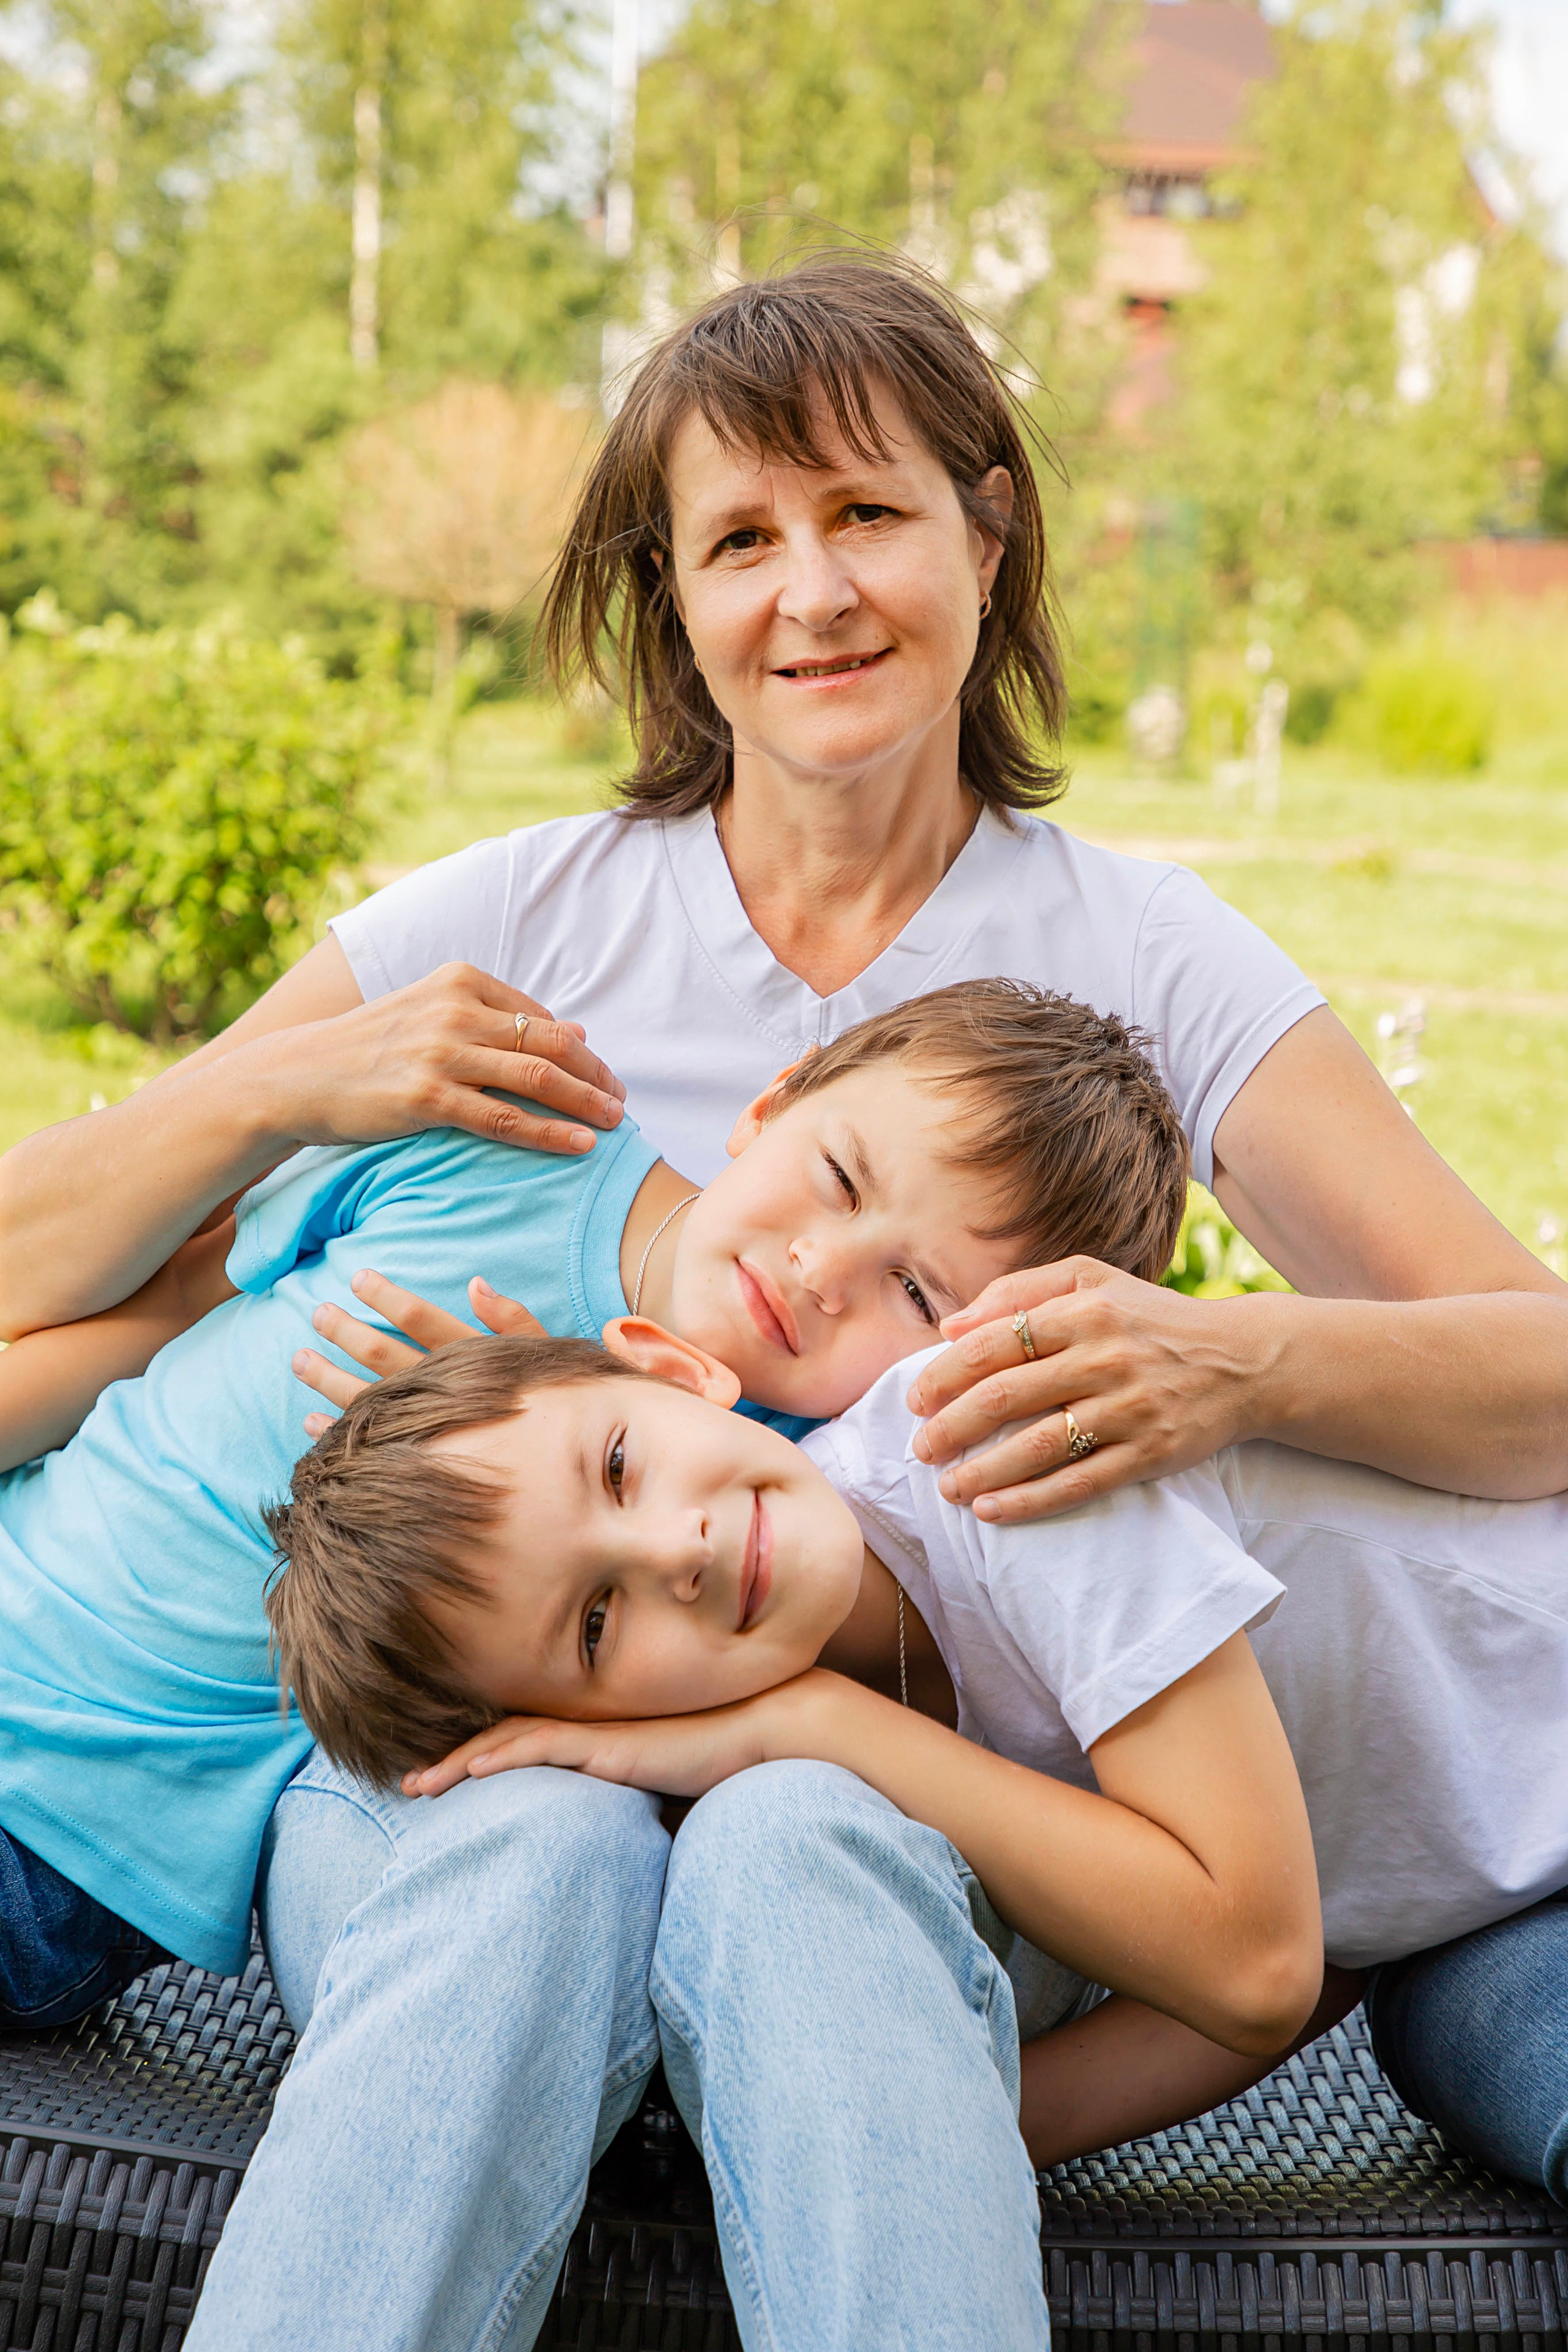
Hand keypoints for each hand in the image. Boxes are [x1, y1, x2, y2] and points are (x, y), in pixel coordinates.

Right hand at [247, 962, 625, 1158]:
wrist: (297, 1076)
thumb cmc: (370, 1050)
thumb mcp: (435, 1016)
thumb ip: (501, 1019)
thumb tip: (577, 1028)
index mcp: (460, 979)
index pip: (539, 1017)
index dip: (581, 1051)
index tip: (604, 1078)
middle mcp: (454, 1009)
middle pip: (549, 1043)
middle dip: (594, 1075)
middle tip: (622, 1103)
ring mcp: (440, 1052)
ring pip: (536, 1077)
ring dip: (586, 1102)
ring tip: (615, 1123)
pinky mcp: (426, 1097)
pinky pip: (503, 1118)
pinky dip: (549, 1133)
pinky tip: (580, 1145)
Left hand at [295, 1268, 543, 1435]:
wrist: (569, 1467)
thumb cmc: (556, 1407)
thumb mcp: (545, 1355)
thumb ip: (512, 1319)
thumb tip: (476, 1282)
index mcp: (470, 1359)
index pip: (423, 1320)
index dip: (390, 1298)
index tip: (357, 1276)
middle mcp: (442, 1391)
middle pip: (383, 1354)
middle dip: (347, 1332)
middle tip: (317, 1312)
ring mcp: (426, 1425)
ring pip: (367, 1397)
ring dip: (329, 1378)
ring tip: (297, 1360)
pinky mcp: (417, 1455)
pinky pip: (369, 1442)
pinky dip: (337, 1430)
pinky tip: (311, 1423)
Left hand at [402, 1694, 784, 1801]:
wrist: (766, 1735)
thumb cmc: (725, 1768)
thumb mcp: (665, 1799)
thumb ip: (633, 1817)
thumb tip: (612, 1860)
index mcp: (597, 1742)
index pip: (523, 1746)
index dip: (477, 1763)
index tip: (438, 1785)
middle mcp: (588, 1731)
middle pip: (501, 1740)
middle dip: (448, 1763)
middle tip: (405, 1786)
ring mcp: (596, 1731)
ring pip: (509, 1740)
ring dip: (457, 1763)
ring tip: (415, 1785)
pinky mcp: (608, 1741)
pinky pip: (543, 1743)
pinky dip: (501, 1755)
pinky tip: (469, 1770)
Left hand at [906, 1259, 1261, 1522]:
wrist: (1244, 1362)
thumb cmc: (1152, 1320)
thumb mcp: (1092, 1281)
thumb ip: (1020, 1292)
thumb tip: (952, 1326)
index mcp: (1083, 1311)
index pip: (994, 1343)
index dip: (945, 1374)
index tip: (916, 1400)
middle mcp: (1104, 1358)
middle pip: (1006, 1395)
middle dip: (951, 1426)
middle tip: (920, 1448)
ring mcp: (1129, 1409)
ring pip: (1037, 1445)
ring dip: (982, 1470)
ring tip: (947, 1487)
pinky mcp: (1149, 1453)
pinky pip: (1078, 1482)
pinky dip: (1029, 1500)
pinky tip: (992, 1510)